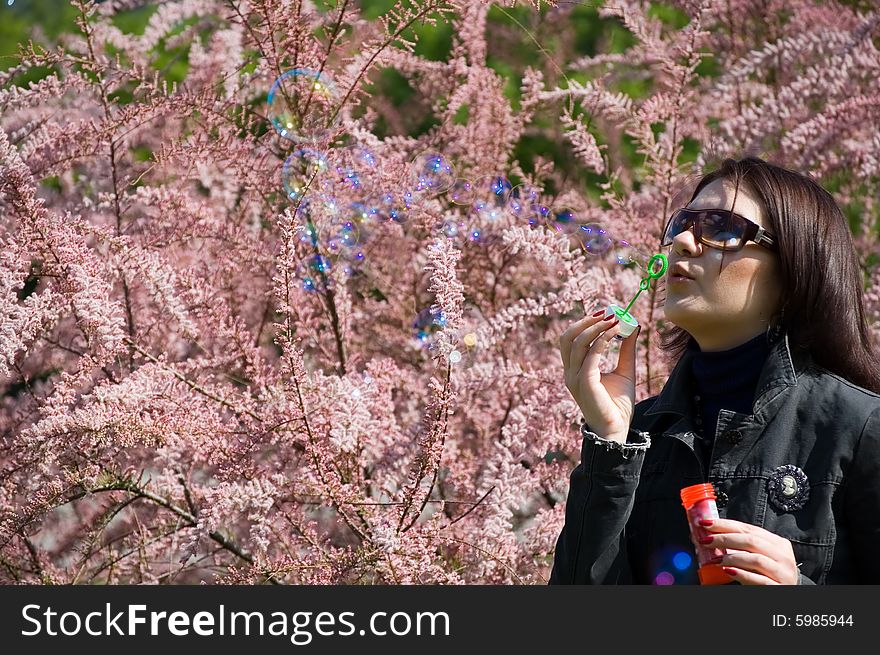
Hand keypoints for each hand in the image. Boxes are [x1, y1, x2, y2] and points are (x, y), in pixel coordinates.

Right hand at [559, 311, 640, 441]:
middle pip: (568, 337)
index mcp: (574, 370)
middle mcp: (570, 372)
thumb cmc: (618, 405)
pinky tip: (617, 332)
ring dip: (596, 327)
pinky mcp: (584, 382)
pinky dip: (603, 339)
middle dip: (586, 321)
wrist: (617, 430)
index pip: (571, 339)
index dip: (585, 323)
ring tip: (614, 319)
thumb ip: (626, 350)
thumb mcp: (624, 371)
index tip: (606, 313)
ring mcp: (574, 377)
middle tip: (607, 312)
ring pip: (578, 341)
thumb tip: (633, 327)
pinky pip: (591, 354)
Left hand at [695, 517, 799, 584]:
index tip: (706, 523)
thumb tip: (712, 534)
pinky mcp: (779, 588)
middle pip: (751, 541)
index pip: (749, 529)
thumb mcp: (759, 556)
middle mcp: (783, 556)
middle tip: (706, 540)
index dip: (726, 525)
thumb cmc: (768, 573)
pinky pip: (759, 579)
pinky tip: (728, 571)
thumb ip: (743, 546)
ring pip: (755, 559)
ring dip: (731, 557)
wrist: (787, 594)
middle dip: (725, 539)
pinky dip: (742, 574)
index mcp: (778, 543)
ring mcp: (783, 572)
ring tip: (715, 559)